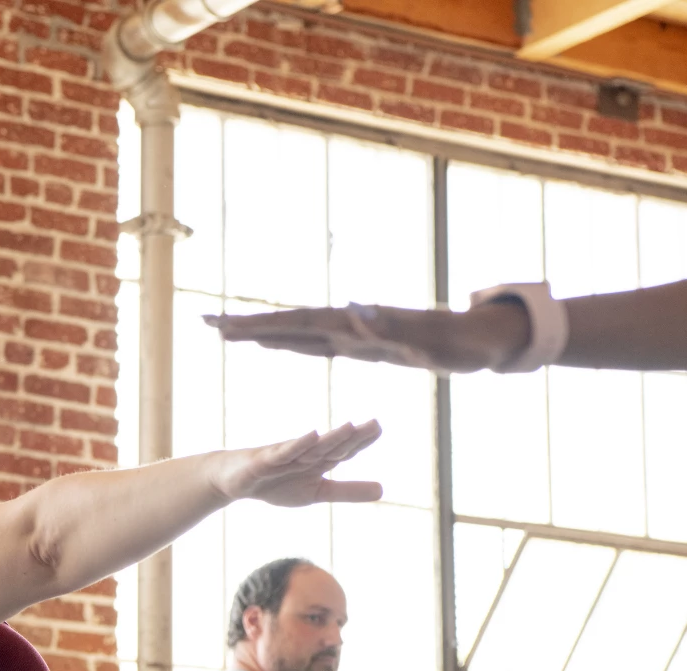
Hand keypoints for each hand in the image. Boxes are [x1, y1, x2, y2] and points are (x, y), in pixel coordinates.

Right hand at [204, 302, 530, 373]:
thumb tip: (354, 310)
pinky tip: (274, 344)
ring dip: (261, 333)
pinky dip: (289, 344)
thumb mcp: (425, 339)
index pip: (295, 323)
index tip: (224, 325)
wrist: (481, 337)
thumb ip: (389, 327)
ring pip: (295, 332)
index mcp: (354, 326)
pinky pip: (314, 344)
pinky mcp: (362, 344)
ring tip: (226, 333)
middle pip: (286, 323)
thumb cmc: (456, 344)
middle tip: (205, 322)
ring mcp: (352, 334)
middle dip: (245, 325)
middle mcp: (347, 326)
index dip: (258, 325)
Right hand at [206, 421, 383, 506]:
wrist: (234, 481)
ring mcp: (283, 456)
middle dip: (352, 436)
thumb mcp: (316, 492)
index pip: (343, 450)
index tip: (379, 428)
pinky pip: (283, 452)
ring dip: (330, 438)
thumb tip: (384, 490)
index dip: (361, 441)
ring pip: (311, 448)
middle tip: (376, 424)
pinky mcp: (264, 461)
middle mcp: (304, 454)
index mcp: (318, 461)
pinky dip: (297, 444)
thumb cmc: (276, 483)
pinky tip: (311, 435)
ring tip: (350, 427)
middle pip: (331, 446)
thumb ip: (347, 491)